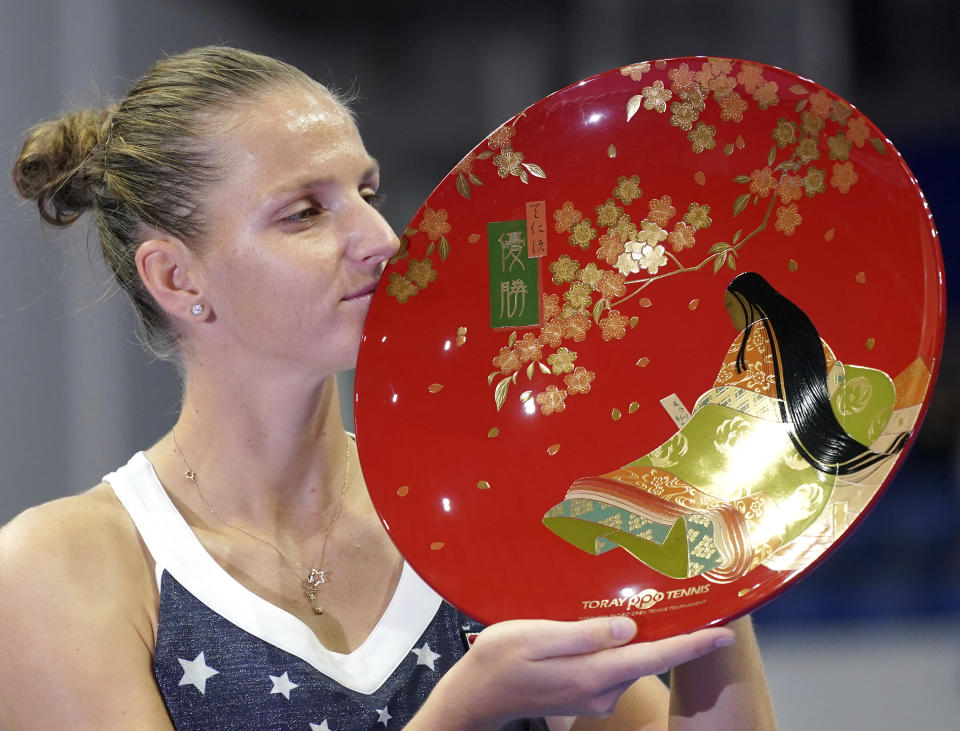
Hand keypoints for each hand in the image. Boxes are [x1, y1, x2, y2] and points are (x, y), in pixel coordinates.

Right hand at [415, 616, 734, 729]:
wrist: (475, 696)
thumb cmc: (498, 660)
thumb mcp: (533, 638)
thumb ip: (582, 634)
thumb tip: (628, 627)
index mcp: (592, 674)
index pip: (654, 657)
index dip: (692, 645)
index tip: (724, 633)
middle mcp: (602, 691)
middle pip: (650, 658)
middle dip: (674, 633)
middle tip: (694, 600)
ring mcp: (595, 696)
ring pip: (632, 661)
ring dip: (645, 637)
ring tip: (652, 602)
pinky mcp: (587, 693)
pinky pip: (616, 665)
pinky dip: (624, 646)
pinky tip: (617, 626)